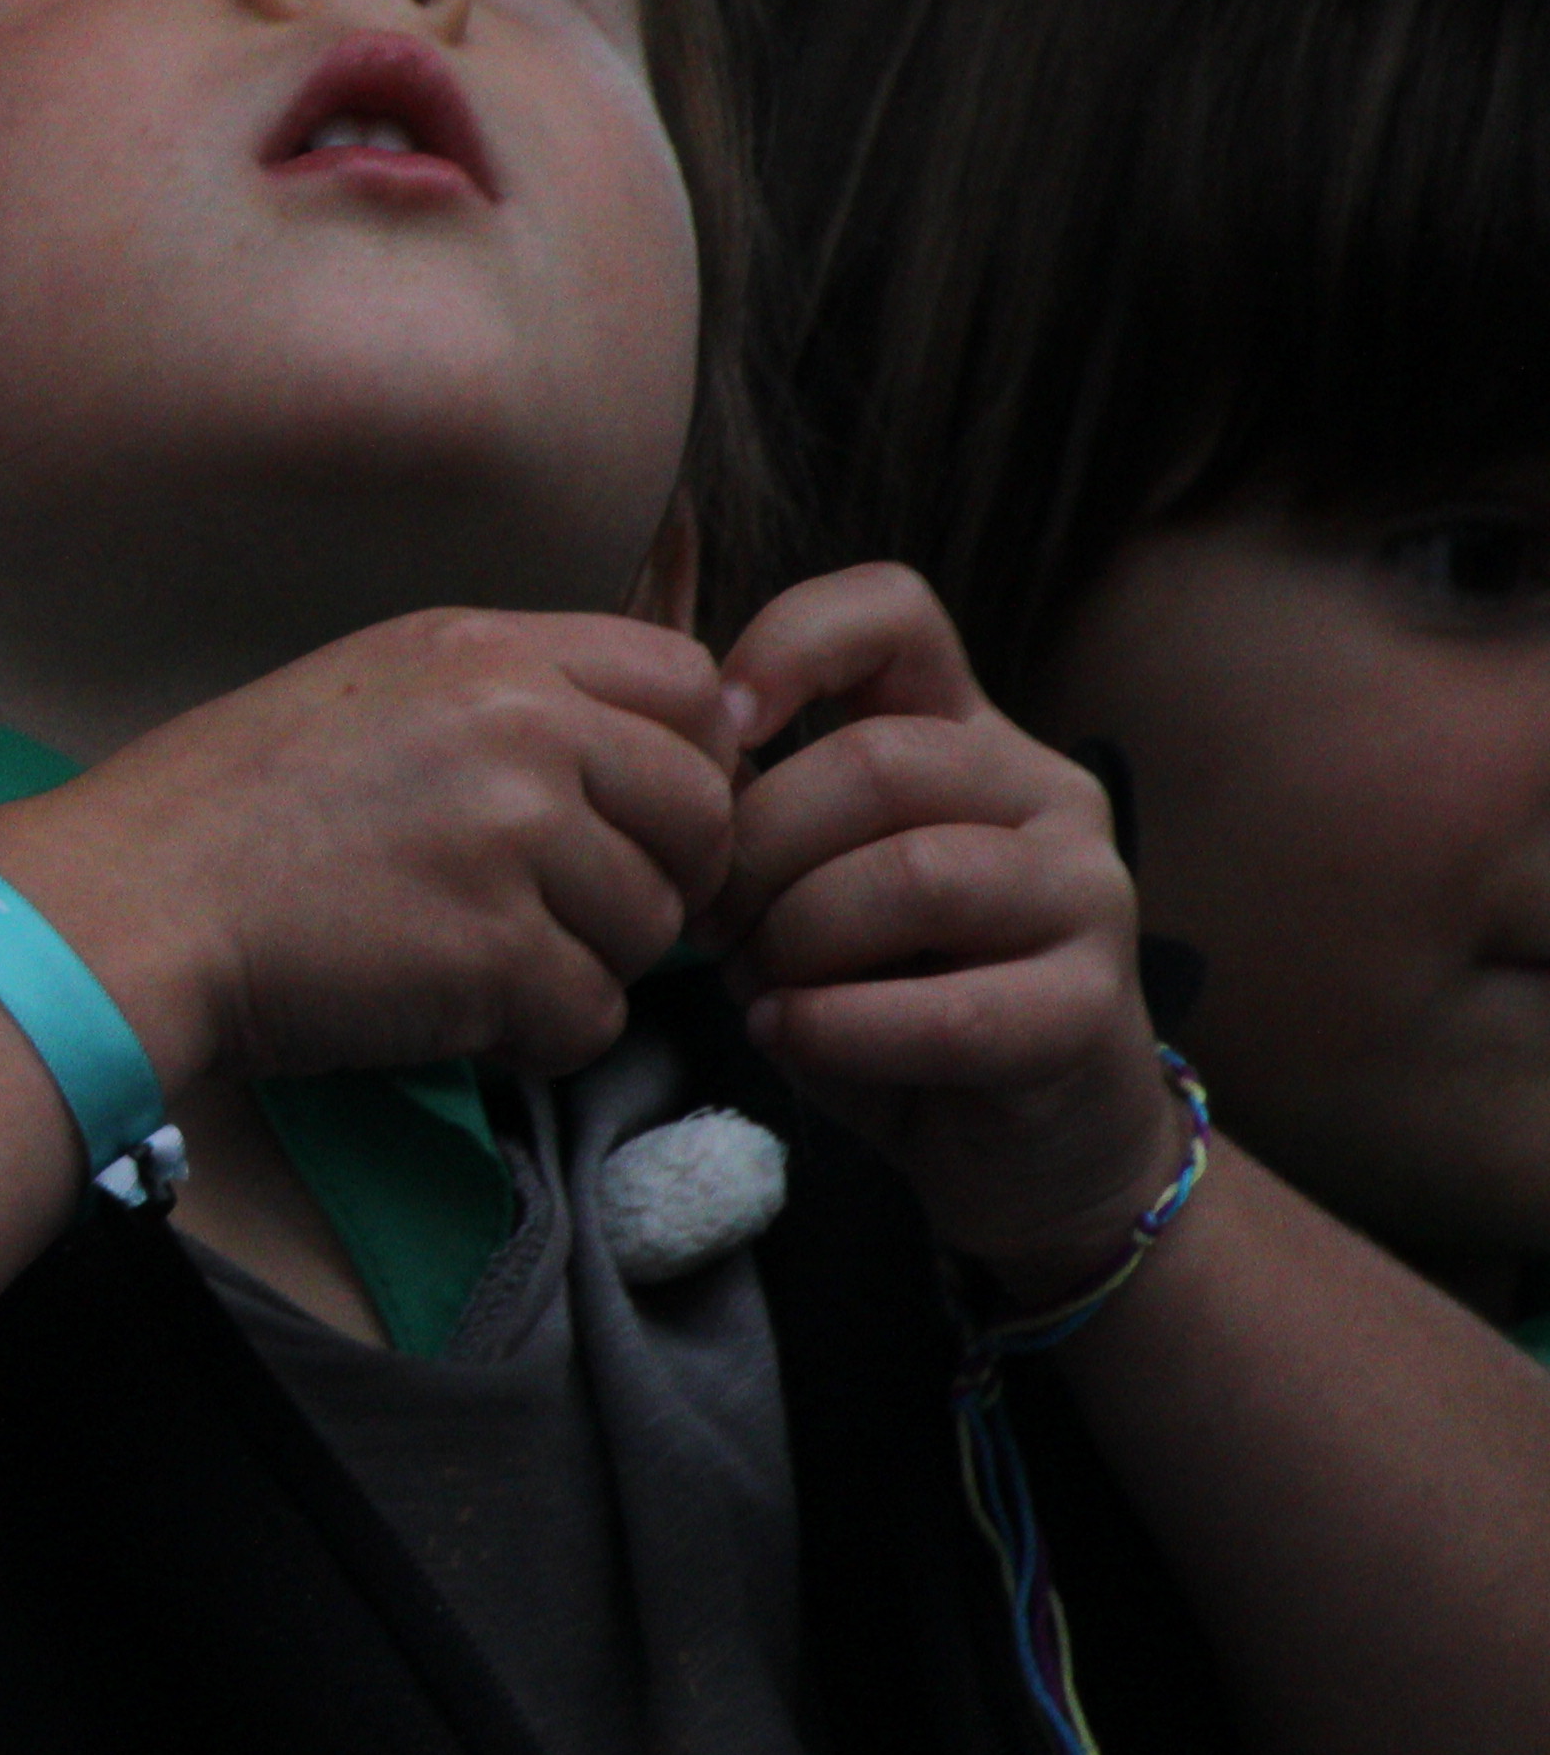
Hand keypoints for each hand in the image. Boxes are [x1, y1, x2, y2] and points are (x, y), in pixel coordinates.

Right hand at [0, 606, 739, 1096]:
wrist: (124, 905)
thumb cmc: (218, 812)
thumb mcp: (366, 693)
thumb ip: (502, 702)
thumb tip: (633, 764)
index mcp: (485, 648)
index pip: (690, 685)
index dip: (684, 765)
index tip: (630, 821)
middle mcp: (520, 724)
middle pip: (701, 811)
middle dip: (654, 880)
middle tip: (564, 917)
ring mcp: (515, 837)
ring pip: (653, 926)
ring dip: (581, 965)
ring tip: (471, 963)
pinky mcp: (497, 953)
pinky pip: (592, 1018)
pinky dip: (531, 1038)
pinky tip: (447, 1016)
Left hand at [715, 562, 1176, 1291]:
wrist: (1020, 1142)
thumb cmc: (888, 994)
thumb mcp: (808, 881)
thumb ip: (759, 816)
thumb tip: (660, 778)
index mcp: (963, 734)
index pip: (892, 613)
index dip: (790, 643)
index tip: (719, 728)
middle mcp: (1042, 790)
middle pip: (875, 762)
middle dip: (755, 850)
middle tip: (709, 925)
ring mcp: (1085, 892)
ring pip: (912, 874)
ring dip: (796, 941)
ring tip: (757, 986)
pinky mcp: (1093, 1006)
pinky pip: (946, 1007)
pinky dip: (837, 1027)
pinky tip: (789, 1035)